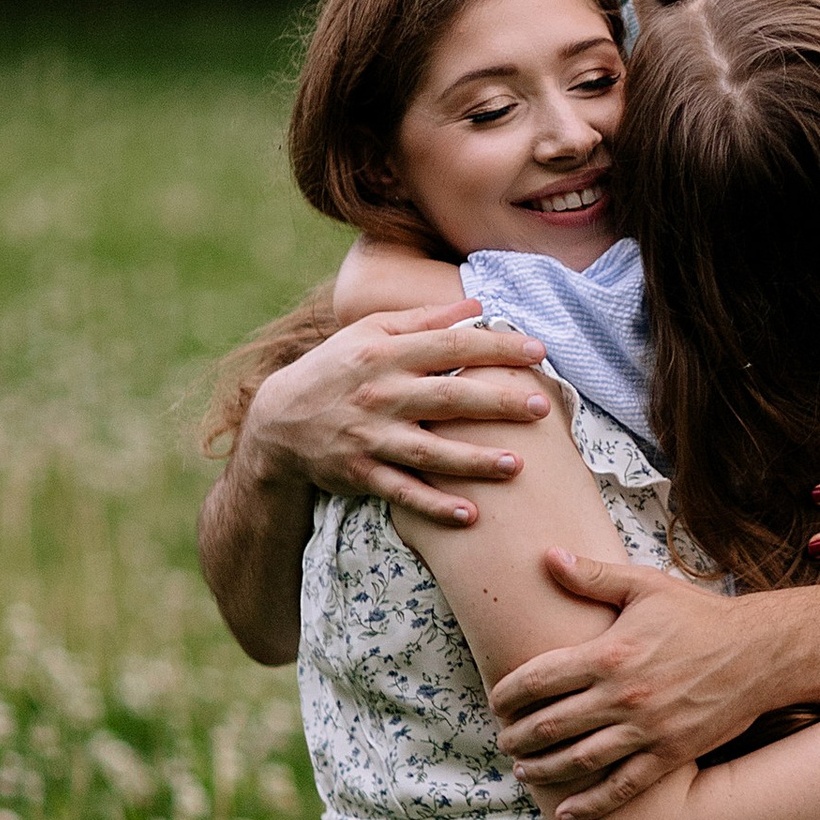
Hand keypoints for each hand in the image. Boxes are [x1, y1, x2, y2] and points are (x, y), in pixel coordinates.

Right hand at [237, 301, 553, 525]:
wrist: (277, 420)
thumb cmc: (336, 369)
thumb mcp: (370, 332)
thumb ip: (423, 319)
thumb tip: (476, 304)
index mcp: (386, 354)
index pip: (451, 346)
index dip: (496, 347)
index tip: (539, 351)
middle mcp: (380, 394)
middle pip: (448, 398)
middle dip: (497, 403)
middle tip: (542, 407)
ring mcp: (370, 437)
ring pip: (429, 451)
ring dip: (473, 460)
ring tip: (516, 465)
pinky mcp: (360, 472)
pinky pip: (402, 492)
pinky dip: (434, 505)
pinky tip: (469, 515)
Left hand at [489, 557, 765, 819]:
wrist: (761, 652)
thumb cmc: (701, 615)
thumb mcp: (646, 586)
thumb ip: (593, 576)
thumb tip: (547, 556)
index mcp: (609, 652)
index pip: (538, 679)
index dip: (508, 694)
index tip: (497, 701)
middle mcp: (622, 695)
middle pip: (550, 725)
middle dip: (518, 737)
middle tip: (504, 740)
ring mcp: (647, 729)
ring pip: (578, 760)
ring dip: (543, 769)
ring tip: (524, 771)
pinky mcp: (670, 754)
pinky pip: (621, 786)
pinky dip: (590, 803)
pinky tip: (568, 811)